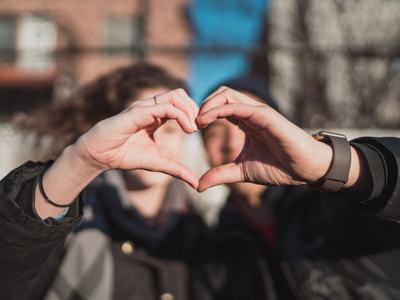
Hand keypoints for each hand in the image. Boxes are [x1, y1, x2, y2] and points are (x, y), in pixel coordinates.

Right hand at [74, 89, 198, 187]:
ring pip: (175, 96)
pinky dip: (180, 116)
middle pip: (180, 94)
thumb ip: (176, 169)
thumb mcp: (157, 163)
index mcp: (156, 115)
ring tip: (193, 128)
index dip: (194, 113)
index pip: (180, 103)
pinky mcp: (138, 112)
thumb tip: (195, 183)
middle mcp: (151, 107)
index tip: (201, 129)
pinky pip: (165, 107)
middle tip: (200, 127)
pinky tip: (187, 130)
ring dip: (189, 110)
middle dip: (194, 108)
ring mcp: (144, 107)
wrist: (99, 156)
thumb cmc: (124, 155)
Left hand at [196, 87, 332, 191]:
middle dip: (202, 105)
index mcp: (245, 122)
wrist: (304, 169)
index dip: (203, 114)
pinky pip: (238, 106)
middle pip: (221, 94)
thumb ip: (220, 174)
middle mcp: (250, 113)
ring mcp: (258, 111)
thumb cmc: (278, 167)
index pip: (220, 107)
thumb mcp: (241, 171)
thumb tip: (198, 186)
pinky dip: (218, 109)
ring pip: (227, 94)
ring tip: (196, 121)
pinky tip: (206, 121)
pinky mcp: (265, 115)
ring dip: (208, 104)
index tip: (191, 129)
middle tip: (191, 123)